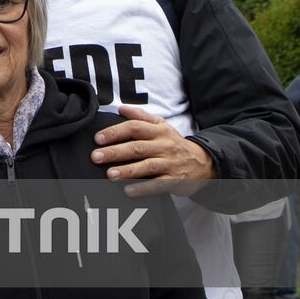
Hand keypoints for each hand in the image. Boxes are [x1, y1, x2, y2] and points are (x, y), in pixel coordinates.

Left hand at [91, 106, 215, 196]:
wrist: (203, 162)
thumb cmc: (174, 143)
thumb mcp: (161, 125)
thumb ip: (140, 116)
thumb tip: (120, 108)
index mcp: (158, 130)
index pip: (134, 127)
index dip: (115, 132)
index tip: (98, 139)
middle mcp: (164, 145)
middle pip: (137, 147)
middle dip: (115, 152)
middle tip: (96, 157)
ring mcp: (170, 163)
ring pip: (147, 166)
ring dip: (127, 170)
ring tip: (109, 174)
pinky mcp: (175, 180)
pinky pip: (158, 184)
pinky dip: (143, 188)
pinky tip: (128, 190)